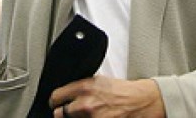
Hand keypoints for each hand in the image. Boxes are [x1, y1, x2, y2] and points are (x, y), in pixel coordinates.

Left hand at [49, 76, 164, 116]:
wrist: (139, 101)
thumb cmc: (122, 91)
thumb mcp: (98, 81)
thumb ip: (80, 88)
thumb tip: (66, 94)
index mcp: (83, 87)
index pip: (56, 97)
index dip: (56, 101)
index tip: (57, 104)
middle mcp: (85, 104)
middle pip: (59, 114)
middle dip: (63, 113)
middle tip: (69, 112)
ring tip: (86, 115)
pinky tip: (93, 117)